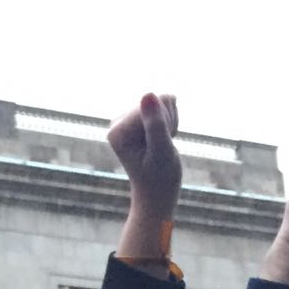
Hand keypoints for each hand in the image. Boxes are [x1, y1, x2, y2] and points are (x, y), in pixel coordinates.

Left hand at [109, 93, 182, 253]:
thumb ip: (155, 124)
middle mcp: (118, 121)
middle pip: (158, 100)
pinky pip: (166, 106)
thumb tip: (148, 94)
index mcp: (117, 130)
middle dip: (168, 123)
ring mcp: (128, 120)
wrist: (158, 194)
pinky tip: (164, 141)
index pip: (154, 105)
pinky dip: (171, 124)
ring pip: (165, 102)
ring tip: (163, 147)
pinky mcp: (139, 119)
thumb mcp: (161, 152)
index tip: (159, 149)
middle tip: (163, 149)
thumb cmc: (160, 179)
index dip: (166, 125)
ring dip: (171, 125)